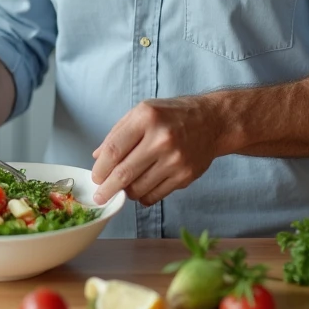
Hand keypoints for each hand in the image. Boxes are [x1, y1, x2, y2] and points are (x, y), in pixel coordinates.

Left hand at [90, 96, 222, 206]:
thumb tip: (98, 157)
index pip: (114, 150)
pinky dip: (143, 196)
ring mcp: (175, 160)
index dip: (100, 168)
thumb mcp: (142, 112)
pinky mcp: (185, 176)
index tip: (95, 177)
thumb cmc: (172, 115)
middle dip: (107, 188)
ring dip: (126, 192)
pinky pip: (155, 195)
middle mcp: (161, 139)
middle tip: (100, 195)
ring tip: (124, 187)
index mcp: (146, 118)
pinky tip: (142, 188)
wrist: (212, 121)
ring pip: (138, 189)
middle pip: (124, 173)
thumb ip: (118, 133)